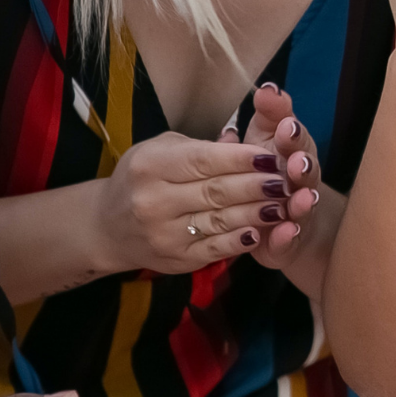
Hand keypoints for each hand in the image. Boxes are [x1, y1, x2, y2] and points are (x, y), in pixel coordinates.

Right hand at [96, 132, 284, 274]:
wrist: (107, 226)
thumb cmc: (143, 177)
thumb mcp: (161, 149)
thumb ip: (200, 145)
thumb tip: (240, 137)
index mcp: (151, 165)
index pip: (204, 160)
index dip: (242, 158)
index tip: (272, 155)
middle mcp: (154, 201)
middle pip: (217, 191)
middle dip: (258, 185)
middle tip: (289, 179)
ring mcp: (163, 234)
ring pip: (221, 221)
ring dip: (258, 212)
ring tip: (285, 202)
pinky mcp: (175, 259)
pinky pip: (215, 249)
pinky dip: (241, 240)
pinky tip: (261, 230)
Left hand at [228, 83, 322, 270]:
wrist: (281, 223)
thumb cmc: (267, 172)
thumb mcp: (265, 139)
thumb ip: (269, 114)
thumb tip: (267, 87)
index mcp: (292, 152)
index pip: (295, 139)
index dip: (291, 134)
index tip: (286, 126)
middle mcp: (300, 180)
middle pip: (306, 171)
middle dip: (302, 166)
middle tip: (297, 162)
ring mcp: (297, 210)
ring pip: (303, 204)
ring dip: (303, 201)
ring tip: (302, 198)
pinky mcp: (289, 238)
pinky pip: (290, 237)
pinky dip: (288, 235)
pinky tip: (286, 231)